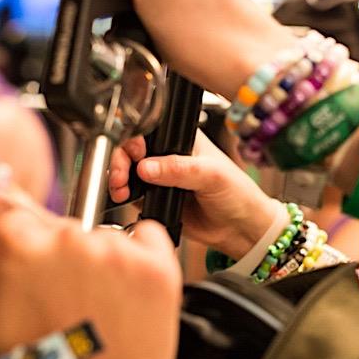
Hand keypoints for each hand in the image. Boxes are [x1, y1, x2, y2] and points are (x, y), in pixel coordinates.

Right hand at [0, 211, 181, 358]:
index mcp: (20, 242)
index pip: (16, 225)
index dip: (21, 258)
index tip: (30, 289)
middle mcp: (70, 237)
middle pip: (60, 231)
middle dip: (58, 262)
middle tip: (63, 308)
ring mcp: (118, 250)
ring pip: (101, 238)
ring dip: (98, 264)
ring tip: (94, 312)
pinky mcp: (158, 266)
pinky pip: (148, 238)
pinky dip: (140, 257)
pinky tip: (127, 295)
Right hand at [107, 130, 281, 258]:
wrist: (240, 229)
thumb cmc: (237, 194)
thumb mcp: (212, 175)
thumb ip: (179, 169)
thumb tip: (147, 167)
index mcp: (184, 139)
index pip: (150, 130)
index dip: (135, 139)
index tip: (135, 153)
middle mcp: (169, 154)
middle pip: (132, 149)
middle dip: (121, 160)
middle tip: (122, 176)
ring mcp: (160, 176)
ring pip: (128, 170)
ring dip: (118, 177)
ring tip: (122, 189)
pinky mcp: (155, 197)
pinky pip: (132, 193)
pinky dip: (123, 194)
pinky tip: (126, 197)